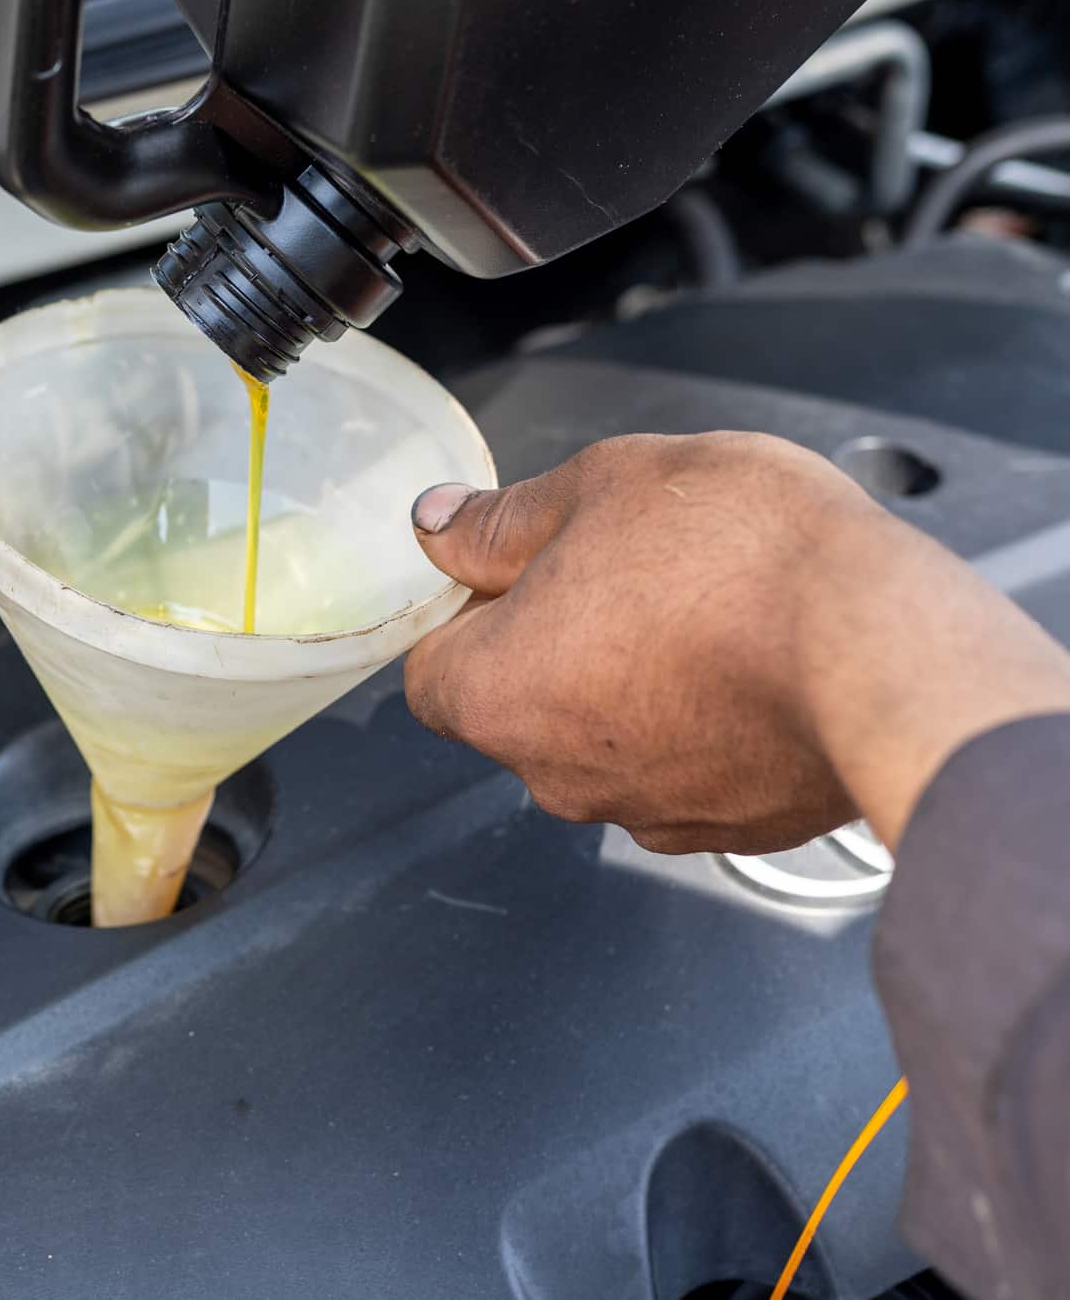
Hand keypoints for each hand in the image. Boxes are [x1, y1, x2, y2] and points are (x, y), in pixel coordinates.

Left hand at [402, 432, 1069, 854]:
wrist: (886, 648)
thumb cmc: (741, 559)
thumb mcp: (603, 487)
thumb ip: (503, 520)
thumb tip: (440, 527)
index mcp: (493, 693)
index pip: (430, 668)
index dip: (469, 612)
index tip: (522, 569)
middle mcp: (552, 773)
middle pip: (517, 707)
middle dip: (553, 645)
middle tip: (628, 575)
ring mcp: (642, 812)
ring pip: (604, 741)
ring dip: (631, 685)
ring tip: (705, 615)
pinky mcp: (726, 830)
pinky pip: (686, 771)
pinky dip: (703, 727)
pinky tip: (751, 668)